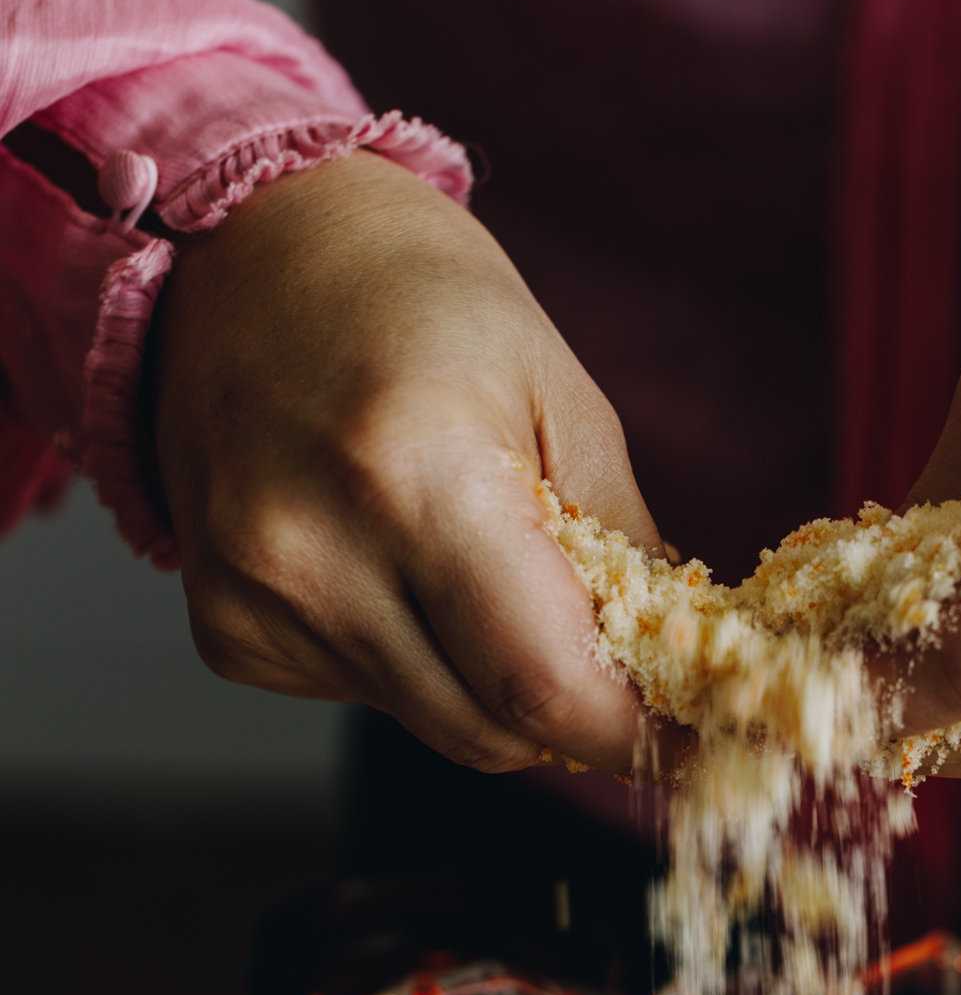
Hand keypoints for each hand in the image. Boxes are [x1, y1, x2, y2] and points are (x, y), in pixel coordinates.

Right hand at [153, 152, 662, 773]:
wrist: (246, 250)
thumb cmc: (415, 298)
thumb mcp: (558, 391)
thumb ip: (619, 539)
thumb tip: (676, 664)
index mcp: (414, 474)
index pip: (542, 683)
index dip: (635, 735)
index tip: (697, 744)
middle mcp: (313, 552)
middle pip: (489, 730)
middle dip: (574, 716)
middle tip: (623, 664)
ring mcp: (255, 599)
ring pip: (434, 723)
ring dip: (493, 685)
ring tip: (494, 575)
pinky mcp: (228, 630)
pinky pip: (368, 695)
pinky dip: (417, 659)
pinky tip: (400, 564)